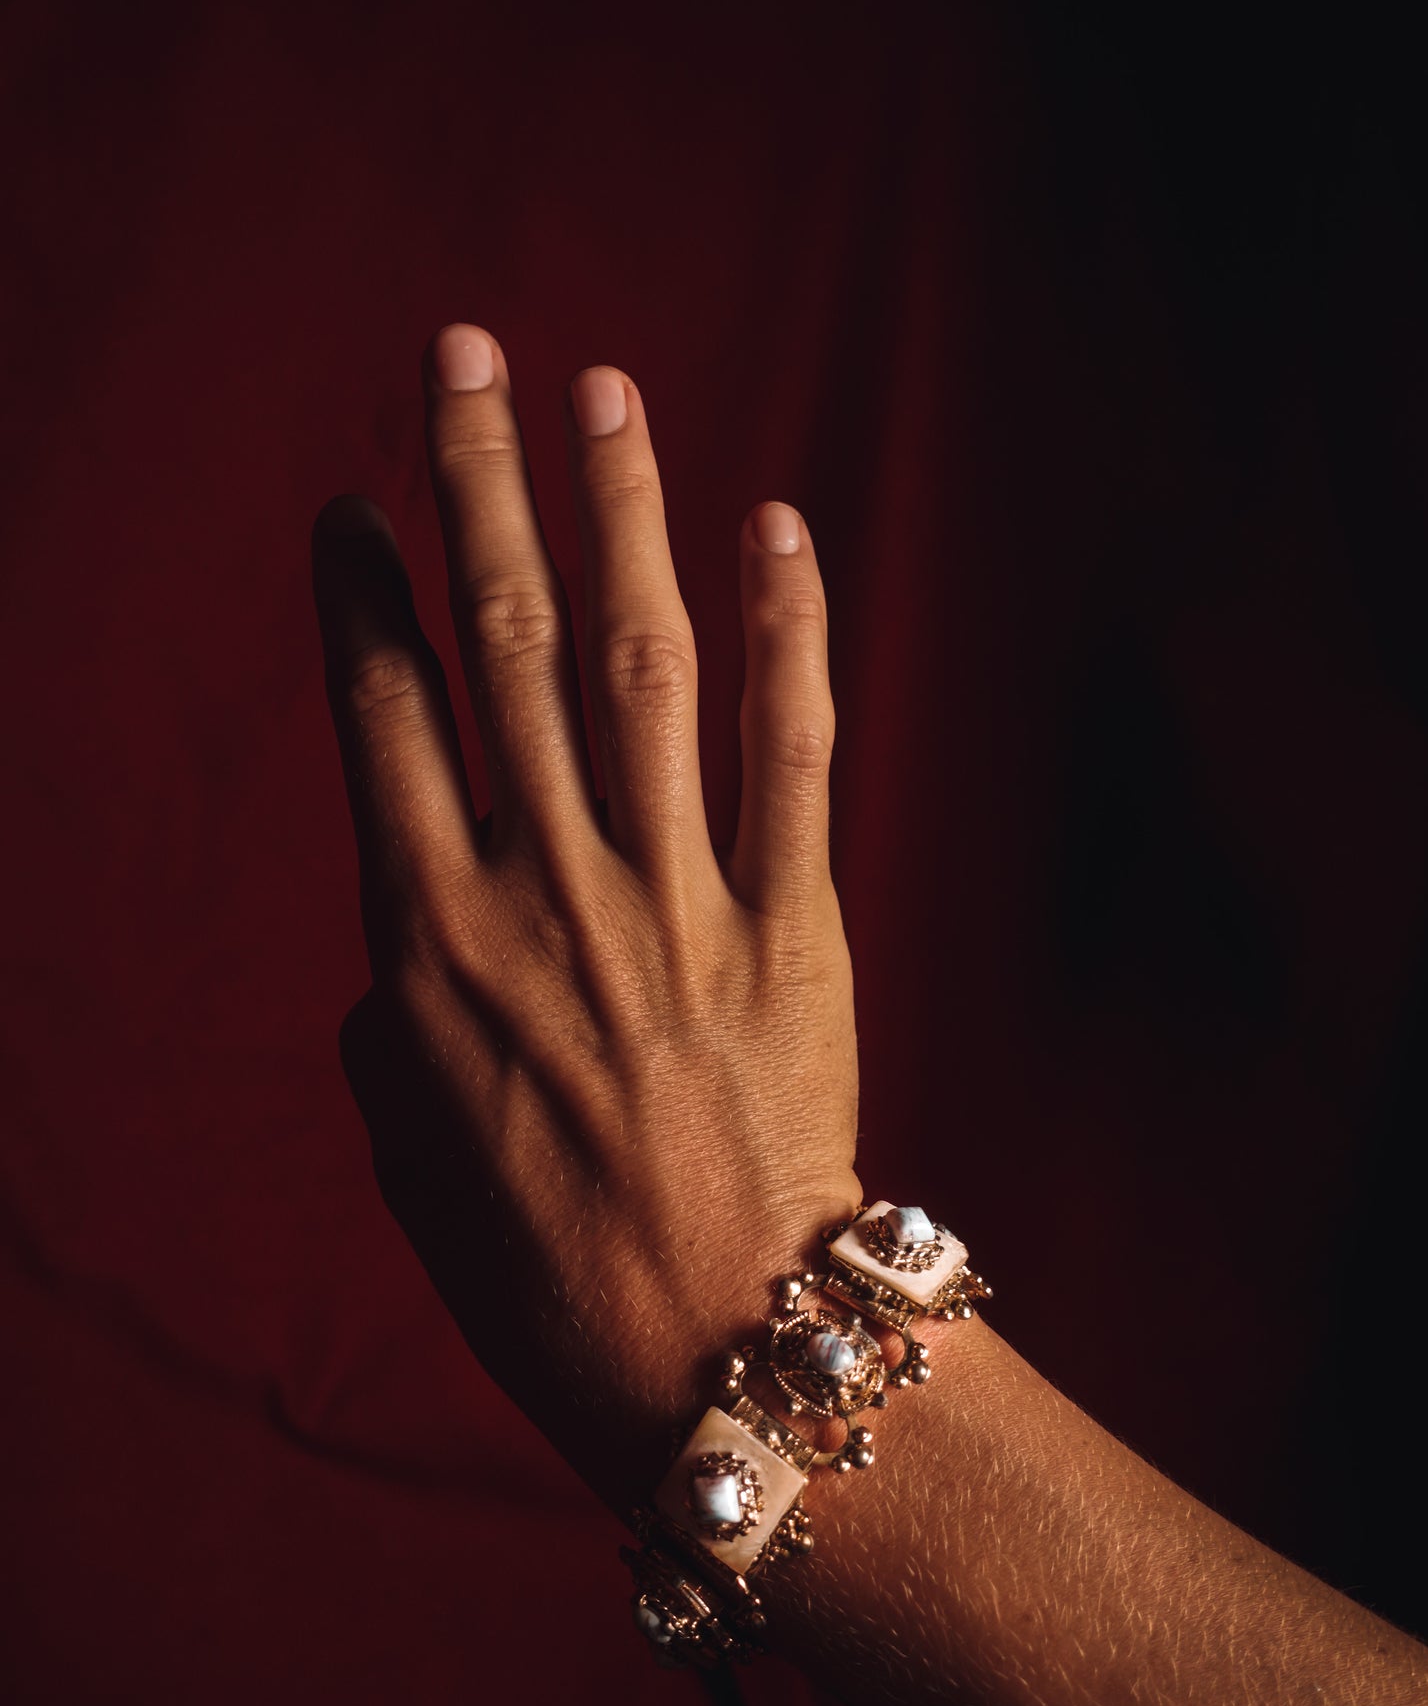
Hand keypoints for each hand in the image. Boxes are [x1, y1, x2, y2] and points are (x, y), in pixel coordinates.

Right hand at [310, 325, 861, 1514]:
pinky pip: (791, 753)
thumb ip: (394, 1028)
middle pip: (503, 647)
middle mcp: (545, 890)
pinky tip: (777, 527)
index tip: (355, 504)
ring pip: (643, 664)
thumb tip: (404, 961)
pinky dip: (789, 634)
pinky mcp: (794, 926)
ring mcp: (675, 898)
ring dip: (622, 514)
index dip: (367, 594)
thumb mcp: (412, 1156)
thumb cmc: (542, 1275)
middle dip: (476, 486)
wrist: (713, 1349)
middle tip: (462, 355)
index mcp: (429, 944)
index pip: (386, 718)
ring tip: (601, 390)